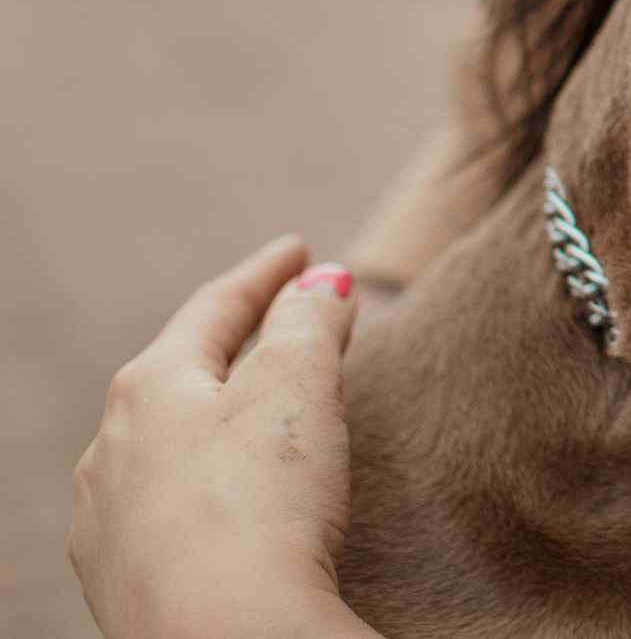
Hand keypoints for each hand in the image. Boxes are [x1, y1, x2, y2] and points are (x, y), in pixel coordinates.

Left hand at [70, 235, 382, 638]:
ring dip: (213, 419)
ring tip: (255, 416)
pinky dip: (202, 483)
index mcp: (149, 387)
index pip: (215, 307)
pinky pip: (164, 507)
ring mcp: (108, 520)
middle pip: (182, 374)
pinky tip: (221, 500)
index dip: (266, 274)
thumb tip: (319, 284)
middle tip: (283, 323)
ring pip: (166, 445)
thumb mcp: (298, 387)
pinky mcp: (122, 581)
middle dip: (235, 345)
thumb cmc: (259, 507)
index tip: (299, 251)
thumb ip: (308, 323)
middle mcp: (111, 448)